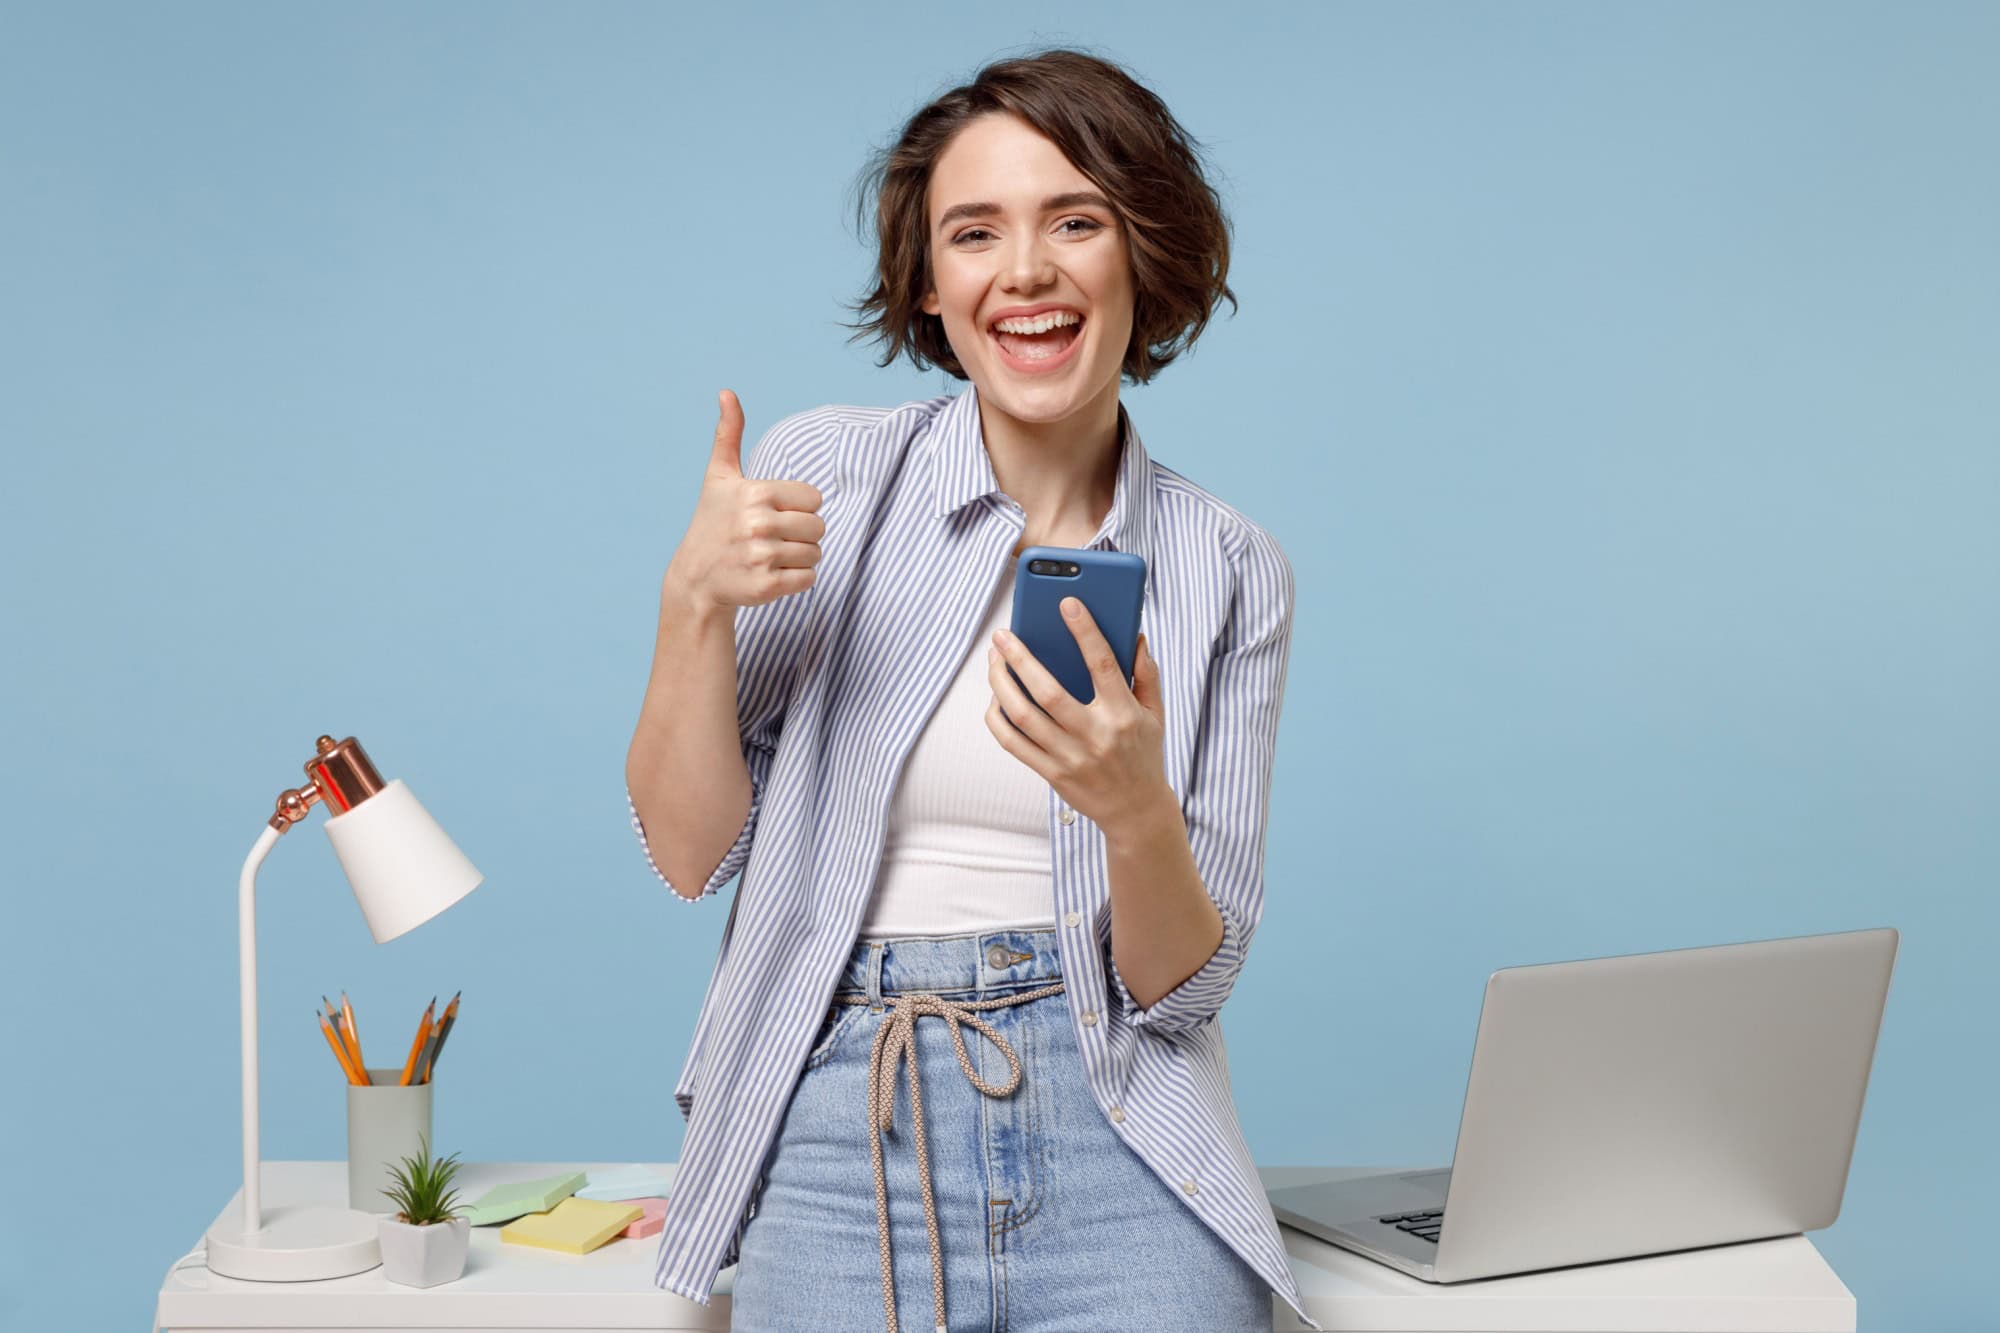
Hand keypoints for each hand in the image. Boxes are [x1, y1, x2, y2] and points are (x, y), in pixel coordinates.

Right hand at [664, 390, 823, 612]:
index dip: (799, 507)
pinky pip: (809, 579)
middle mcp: (758, 523)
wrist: (695, 578)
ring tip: (769, 556)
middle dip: (801, 533)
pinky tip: (771, 574)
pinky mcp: (766, 586)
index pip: (814, 498)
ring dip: (799, 557)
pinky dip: (796, 580)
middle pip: (819, 526)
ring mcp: (761, 557)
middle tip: (772, 538)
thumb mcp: (719, 477)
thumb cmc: (713, 522)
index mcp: (756, 493)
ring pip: (816, 554)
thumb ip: (728, 434)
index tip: (772, 513)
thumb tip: (726, 392)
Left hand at [984, 596, 1169, 833]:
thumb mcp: (1155, 714)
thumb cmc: (1143, 755)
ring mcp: (1070, 757)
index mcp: (1123, 714)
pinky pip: (1013, 743)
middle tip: (1004, 636)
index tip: (1067, 604)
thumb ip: (1146, 674)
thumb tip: (1134, 635)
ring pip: (1023, 715)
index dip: (1085, 631)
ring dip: (1001, 684)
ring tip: (994, 661)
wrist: (1135, 811)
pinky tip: (995, 698)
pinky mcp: (1051, 773)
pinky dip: (998, 718)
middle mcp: (1095, 735)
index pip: (1102, 664)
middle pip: (1048, 691)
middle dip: (1020, 657)